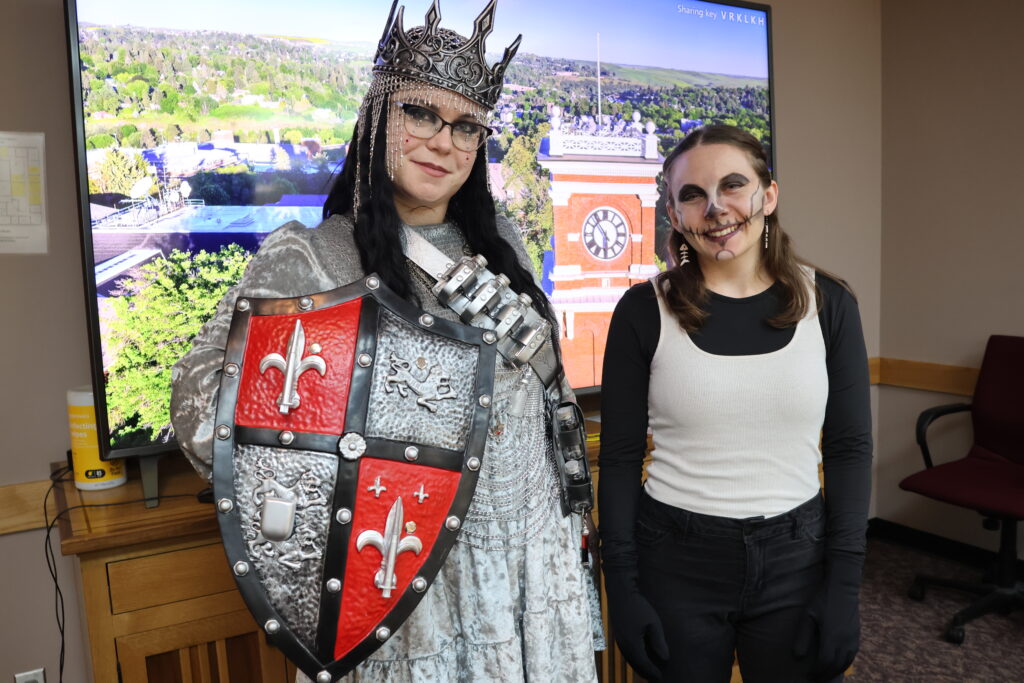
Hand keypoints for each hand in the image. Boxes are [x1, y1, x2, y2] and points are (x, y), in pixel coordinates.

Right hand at [604, 569, 668, 680]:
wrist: (620, 592)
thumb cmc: (638, 606)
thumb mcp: (653, 623)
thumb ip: (659, 642)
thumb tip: (665, 658)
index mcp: (632, 643)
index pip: (644, 663)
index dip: (653, 671)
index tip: (660, 677)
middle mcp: (623, 644)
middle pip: (635, 664)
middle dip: (645, 672)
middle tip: (654, 678)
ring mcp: (619, 639)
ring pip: (629, 658)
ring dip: (638, 666)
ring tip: (647, 672)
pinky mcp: (617, 633)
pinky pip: (625, 651)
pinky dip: (632, 658)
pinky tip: (638, 657)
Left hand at [793, 558, 861, 680]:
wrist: (842, 588)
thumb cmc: (822, 599)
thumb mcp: (807, 615)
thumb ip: (802, 636)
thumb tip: (797, 656)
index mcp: (832, 637)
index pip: (825, 663)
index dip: (816, 672)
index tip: (808, 676)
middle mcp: (845, 641)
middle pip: (835, 666)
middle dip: (825, 676)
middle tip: (814, 680)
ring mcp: (853, 639)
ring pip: (845, 663)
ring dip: (834, 672)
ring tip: (824, 676)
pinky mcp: (857, 636)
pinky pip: (851, 657)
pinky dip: (843, 665)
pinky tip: (835, 665)